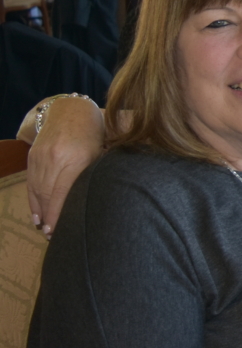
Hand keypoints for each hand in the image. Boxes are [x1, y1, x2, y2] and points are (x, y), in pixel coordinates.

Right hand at [26, 96, 107, 236]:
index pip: (64, 193)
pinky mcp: (33, 157)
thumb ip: (98, 176)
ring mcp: (41, 158)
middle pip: (48, 195)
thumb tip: (103, 202)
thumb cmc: (94, 135)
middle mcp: (56, 159)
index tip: (59, 231)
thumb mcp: (101, 154)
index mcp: (77, 159)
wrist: (69, 111)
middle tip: (54, 236)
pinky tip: (37, 217)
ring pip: (38, 191)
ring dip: (41, 213)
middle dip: (50, 218)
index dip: (59, 214)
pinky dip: (33, 202)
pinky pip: (31, 184)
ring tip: (47, 230)